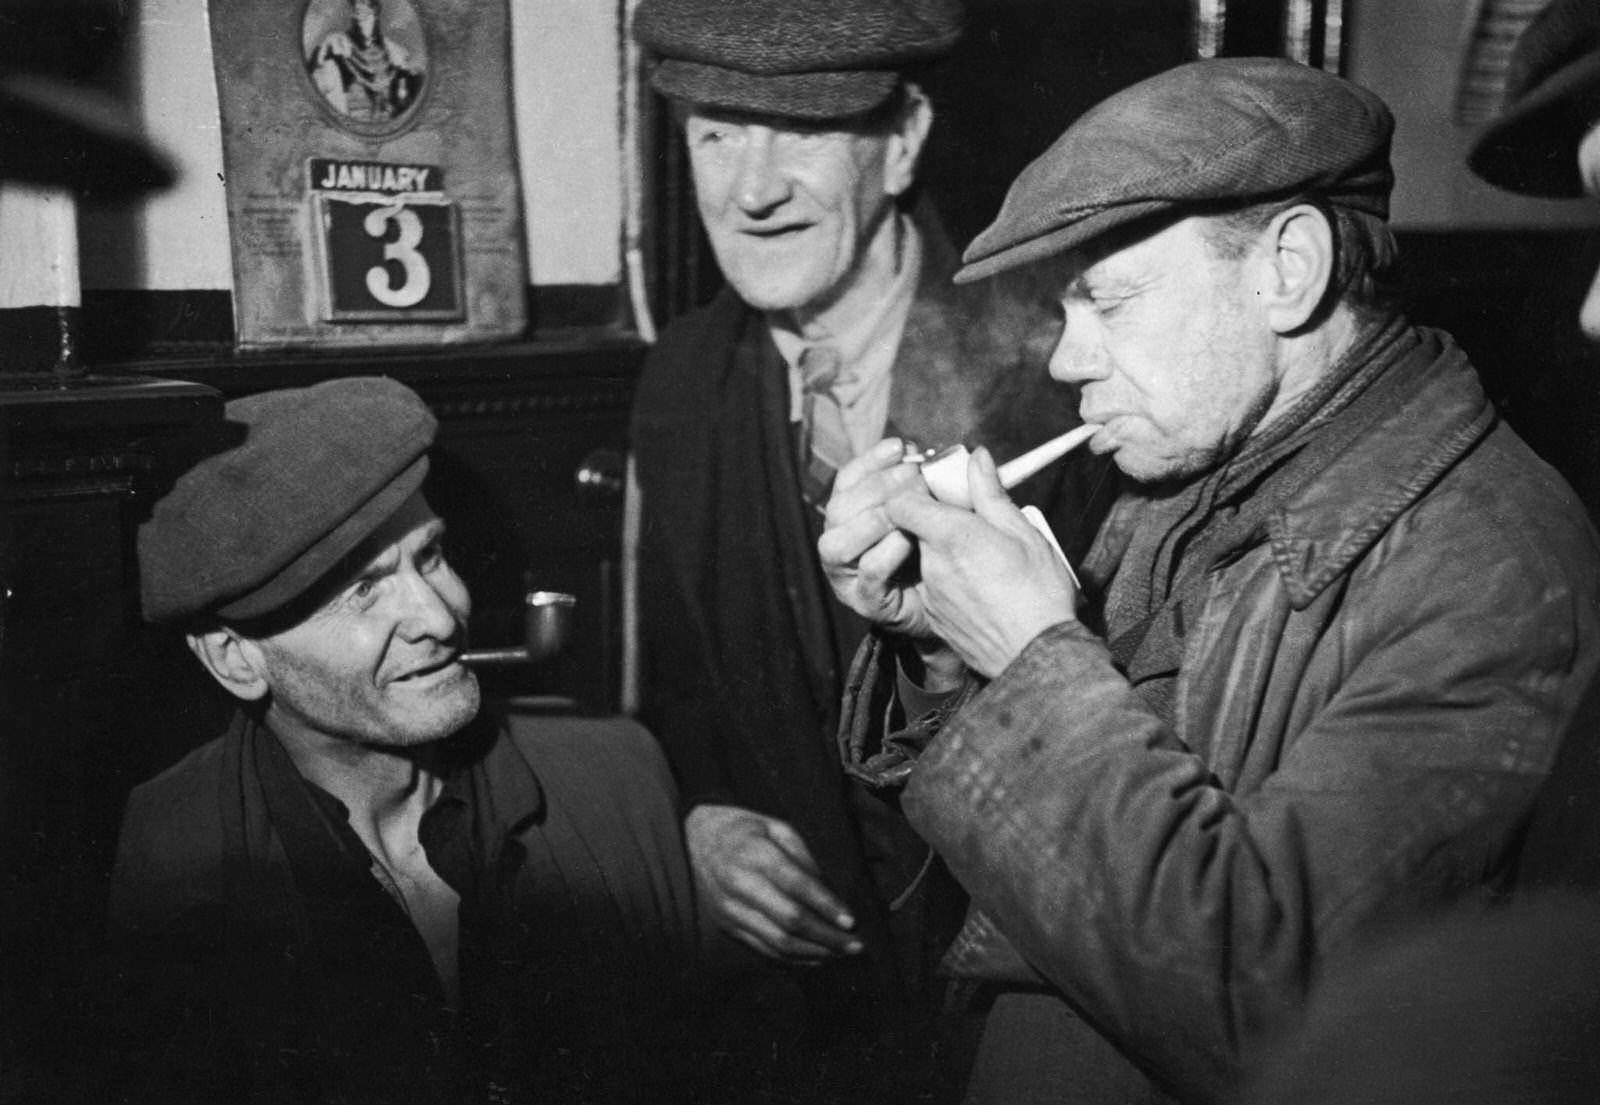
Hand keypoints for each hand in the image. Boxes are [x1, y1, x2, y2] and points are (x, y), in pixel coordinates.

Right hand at [684, 804, 862, 962]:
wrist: (693, 840)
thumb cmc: (743, 829)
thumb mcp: (775, 826)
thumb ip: (803, 855)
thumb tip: (831, 890)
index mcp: (753, 854)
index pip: (796, 885)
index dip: (826, 905)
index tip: (851, 921)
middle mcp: (739, 885)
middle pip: (789, 920)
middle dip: (827, 937)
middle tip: (856, 945)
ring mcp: (730, 910)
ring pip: (778, 941)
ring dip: (814, 953)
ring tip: (841, 954)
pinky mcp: (727, 925)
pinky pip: (764, 949)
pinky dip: (793, 958)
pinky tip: (816, 957)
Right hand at [818, 438, 937, 636]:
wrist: (950, 604)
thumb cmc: (938, 550)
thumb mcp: (938, 511)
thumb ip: (935, 482)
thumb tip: (950, 452)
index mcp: (851, 515)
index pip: (847, 479)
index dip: (871, 460)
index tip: (902, 446)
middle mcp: (840, 542)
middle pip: (839, 507)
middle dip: (878, 488)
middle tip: (917, 478)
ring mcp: (847, 575)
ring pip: (837, 542)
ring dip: (873, 521)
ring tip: (908, 511)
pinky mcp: (865, 601)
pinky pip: (868, 572)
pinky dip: (887, 553)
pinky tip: (910, 540)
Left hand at [885, 448, 1078, 677]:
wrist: (1036, 655)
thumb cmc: (1039, 593)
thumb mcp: (1024, 533)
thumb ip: (990, 494)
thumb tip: (976, 459)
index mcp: (952, 536)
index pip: (900, 503)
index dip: (913, 493)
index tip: (938, 492)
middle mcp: (932, 564)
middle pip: (914, 529)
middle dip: (937, 522)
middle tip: (971, 523)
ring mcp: (930, 593)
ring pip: (926, 558)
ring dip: (945, 552)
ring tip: (981, 558)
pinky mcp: (934, 616)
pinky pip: (933, 586)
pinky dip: (948, 580)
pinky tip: (978, 585)